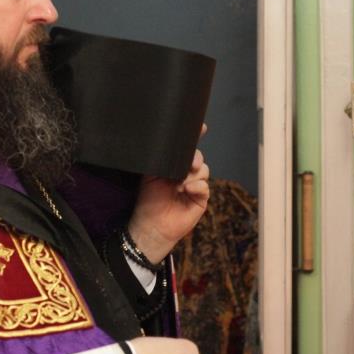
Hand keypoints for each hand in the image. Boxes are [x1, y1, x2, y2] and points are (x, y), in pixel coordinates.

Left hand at [128, 132, 209, 263]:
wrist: (151, 226)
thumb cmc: (148, 201)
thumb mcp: (150, 175)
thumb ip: (160, 159)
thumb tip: (167, 144)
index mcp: (174, 165)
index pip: (187, 148)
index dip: (195, 136)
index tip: (201, 127)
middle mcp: (186, 173)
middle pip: (198, 157)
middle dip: (194, 157)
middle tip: (187, 163)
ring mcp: (195, 185)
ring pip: (203, 170)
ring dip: (192, 174)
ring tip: (178, 185)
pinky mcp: (201, 198)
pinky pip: (205, 186)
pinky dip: (196, 186)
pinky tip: (186, 190)